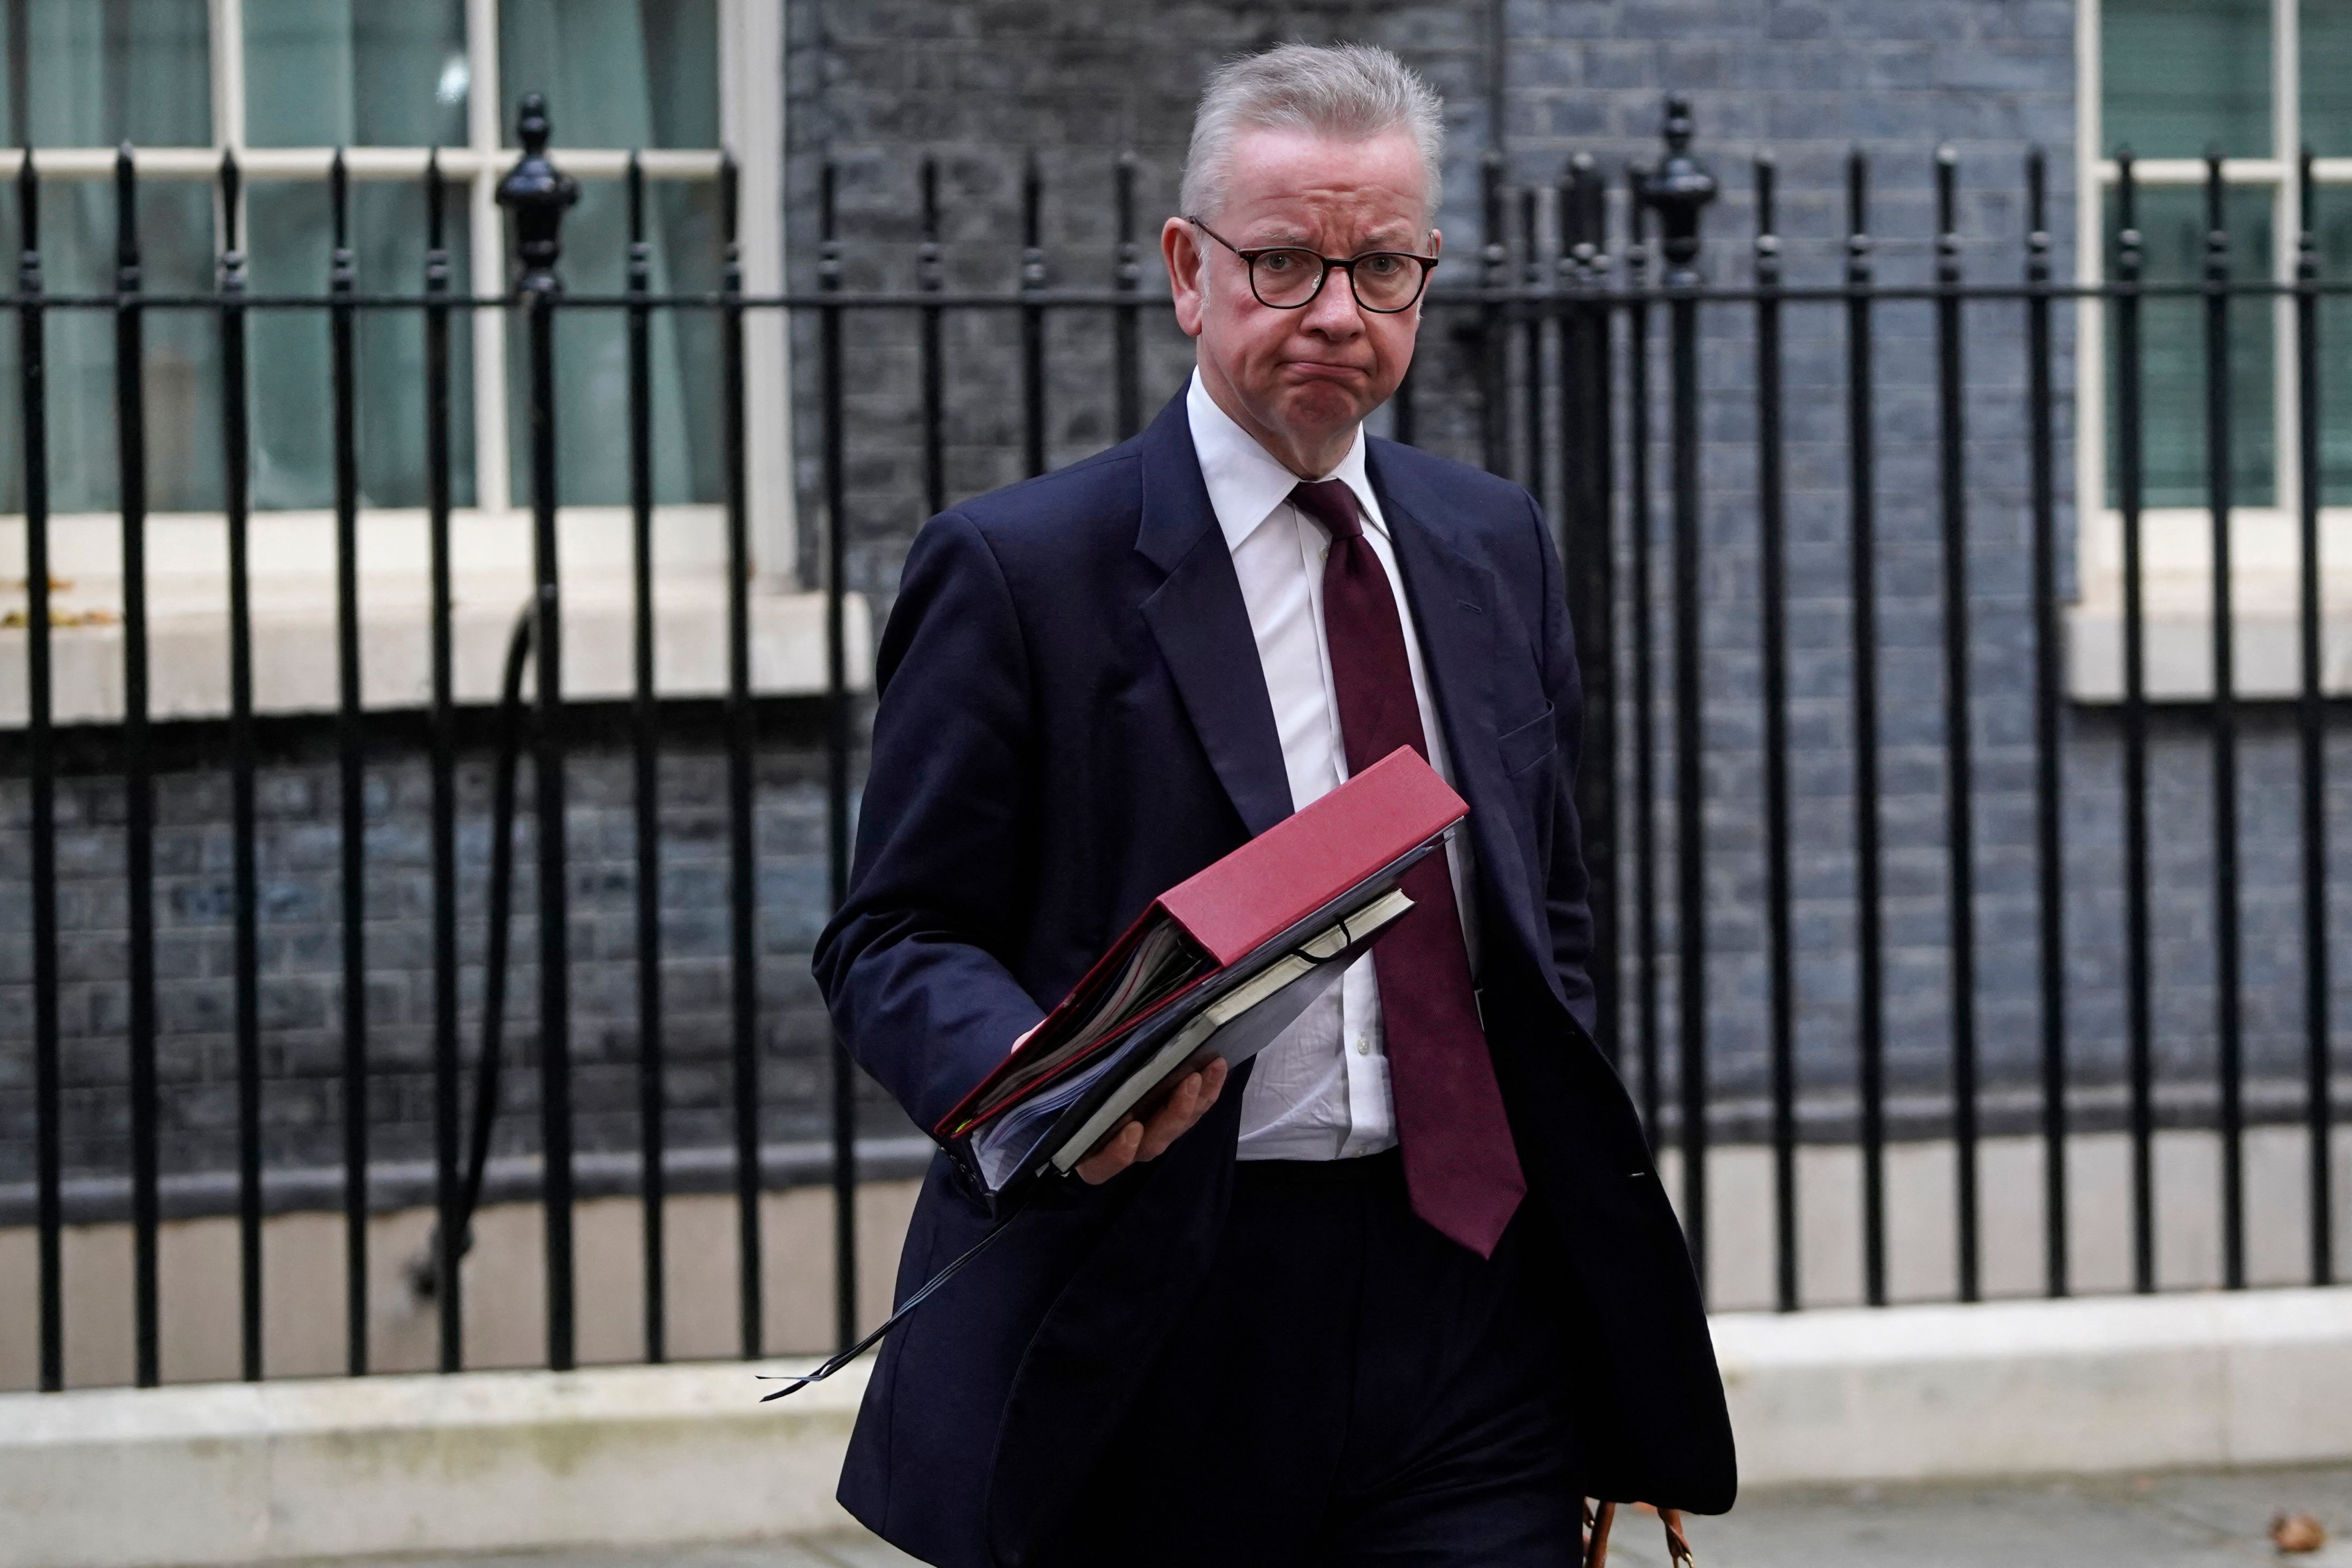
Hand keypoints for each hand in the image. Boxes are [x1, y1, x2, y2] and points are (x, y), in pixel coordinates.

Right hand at [1075, 1057, 1228, 1184]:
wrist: (1079, 1071)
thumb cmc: (1062, 1081)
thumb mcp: (1059, 1080)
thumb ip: (1064, 1077)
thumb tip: (1060, 1053)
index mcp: (1088, 1147)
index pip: (1100, 1166)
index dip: (1117, 1154)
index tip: (1132, 1129)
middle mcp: (1122, 1146)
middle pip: (1150, 1144)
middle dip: (1174, 1114)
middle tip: (1188, 1081)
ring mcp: (1149, 1133)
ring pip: (1176, 1128)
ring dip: (1197, 1100)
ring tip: (1211, 1067)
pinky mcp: (1170, 1117)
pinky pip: (1192, 1112)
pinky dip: (1206, 1091)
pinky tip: (1217, 1066)